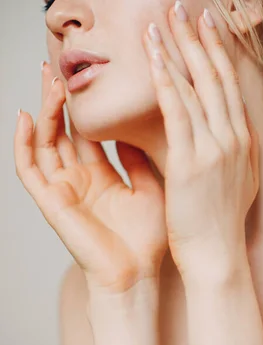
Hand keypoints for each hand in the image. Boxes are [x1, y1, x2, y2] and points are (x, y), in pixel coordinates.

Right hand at [14, 65, 167, 293]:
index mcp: (103, 176)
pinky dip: (24, 143)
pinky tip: (26, 118)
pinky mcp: (51, 202)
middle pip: (64, 131)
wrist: (137, 275)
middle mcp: (80, 179)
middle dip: (60, 100)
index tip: (94, 78)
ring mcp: (63, 190)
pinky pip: (29, 169)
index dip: (87, 107)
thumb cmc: (148, 239)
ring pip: (45, 142)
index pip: (88, 133)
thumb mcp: (151, 188)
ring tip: (49, 81)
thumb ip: (140, 158)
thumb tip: (136, 126)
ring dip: (45, 112)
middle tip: (60, 65)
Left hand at [142, 6, 258, 271]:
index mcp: (244, 142)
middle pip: (216, 78)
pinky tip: (155, 58)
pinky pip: (178, 111)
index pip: (230, 87)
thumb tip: (227, 131)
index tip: (207, 26)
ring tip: (161, 22)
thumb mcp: (237, 180)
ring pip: (197, 88)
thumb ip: (233, 151)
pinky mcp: (192, 160)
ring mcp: (216, 148)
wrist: (217, 254)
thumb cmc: (220, 221)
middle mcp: (234, 139)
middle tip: (183, 9)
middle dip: (198, 40)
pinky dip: (167, 81)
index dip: (219, 52)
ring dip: (178, 51)